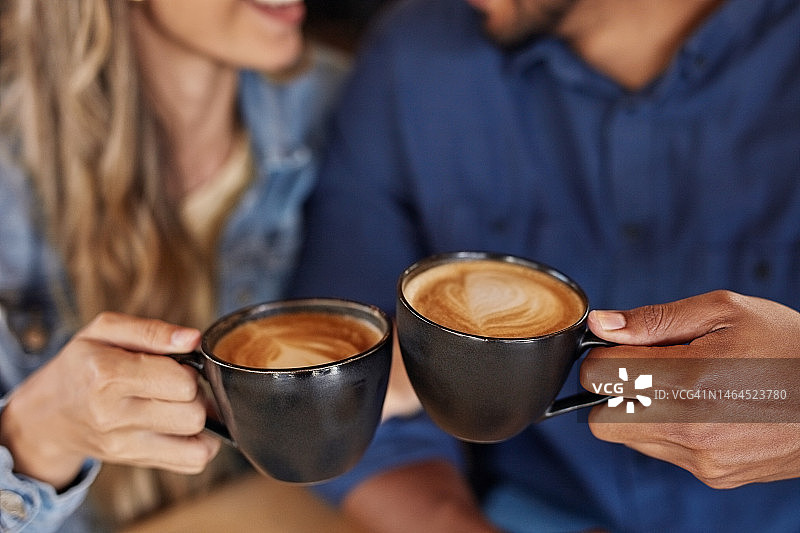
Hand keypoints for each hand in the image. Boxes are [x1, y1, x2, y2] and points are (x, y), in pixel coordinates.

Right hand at [0, 312, 220, 489]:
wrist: (48, 414)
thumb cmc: (81, 366)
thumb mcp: (104, 332)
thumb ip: (151, 331)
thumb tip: (194, 339)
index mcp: (107, 375)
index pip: (182, 381)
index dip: (187, 369)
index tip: (172, 365)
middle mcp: (114, 415)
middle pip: (193, 413)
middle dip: (196, 395)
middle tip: (177, 386)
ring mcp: (123, 444)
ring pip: (198, 441)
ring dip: (200, 420)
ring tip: (180, 405)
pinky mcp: (133, 461)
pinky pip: (192, 462)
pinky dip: (201, 446)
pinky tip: (184, 428)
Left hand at [581, 290, 799, 487]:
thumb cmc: (787, 345)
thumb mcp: (724, 312)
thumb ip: (654, 320)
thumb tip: (602, 324)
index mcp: (688, 379)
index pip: (597, 377)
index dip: (602, 356)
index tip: (620, 348)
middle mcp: (690, 428)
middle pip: (601, 420)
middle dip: (611, 391)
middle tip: (645, 368)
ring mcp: (702, 458)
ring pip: (631, 439)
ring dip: (639, 412)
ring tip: (684, 386)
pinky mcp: (714, 476)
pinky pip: (665, 453)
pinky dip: (668, 431)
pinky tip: (703, 408)